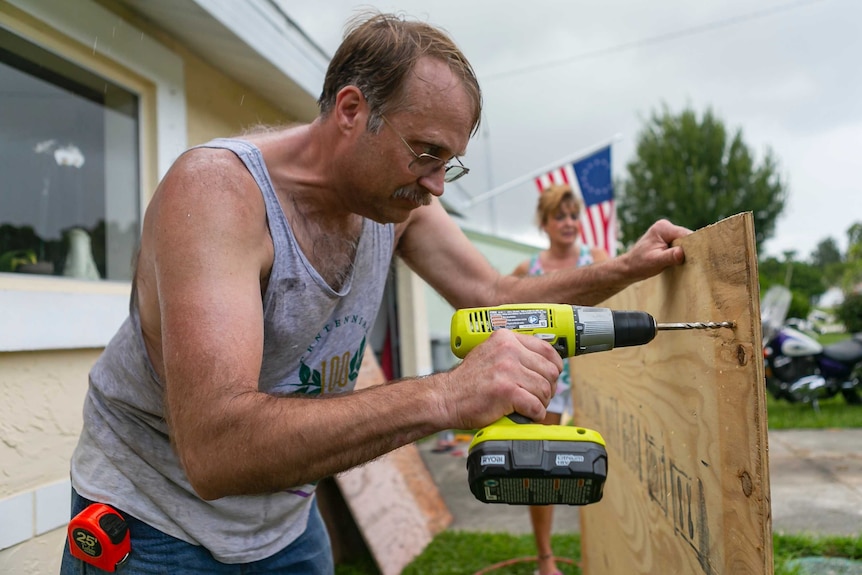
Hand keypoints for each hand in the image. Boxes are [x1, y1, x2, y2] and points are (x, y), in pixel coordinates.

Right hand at [439, 329, 562, 429]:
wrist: (446, 398)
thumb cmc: (468, 381)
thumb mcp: (490, 354)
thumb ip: (514, 353)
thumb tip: (544, 362)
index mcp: (506, 338)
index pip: (547, 349)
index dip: (554, 366)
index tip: (551, 376)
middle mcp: (508, 350)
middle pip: (549, 371)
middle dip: (548, 388)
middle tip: (538, 396)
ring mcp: (507, 370)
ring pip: (545, 390)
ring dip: (540, 403)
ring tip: (528, 406)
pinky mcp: (507, 391)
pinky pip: (536, 406)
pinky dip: (534, 414)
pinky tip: (525, 415)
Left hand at [622, 219, 690, 279]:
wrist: (629, 267)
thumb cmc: (640, 264)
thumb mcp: (656, 261)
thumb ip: (670, 256)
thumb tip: (682, 252)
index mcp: (663, 228)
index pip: (685, 234)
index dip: (693, 246)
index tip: (699, 257)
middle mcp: (665, 226)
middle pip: (687, 237)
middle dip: (689, 249)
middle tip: (693, 262)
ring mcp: (667, 232)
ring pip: (685, 242)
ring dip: (685, 252)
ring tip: (685, 263)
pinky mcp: (668, 239)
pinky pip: (681, 245)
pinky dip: (681, 253)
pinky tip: (679, 261)